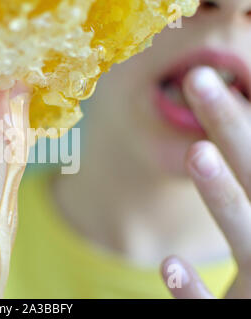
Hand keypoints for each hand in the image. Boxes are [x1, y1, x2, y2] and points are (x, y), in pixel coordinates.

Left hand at [161, 67, 250, 298]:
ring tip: (196, 151)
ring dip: (222, 193)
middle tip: (198, 78)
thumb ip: (242, 184)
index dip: (237, 121)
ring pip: (248, 236)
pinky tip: (169, 266)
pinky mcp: (243, 315)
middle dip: (231, 127)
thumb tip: (206, 144)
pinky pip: (215, 308)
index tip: (203, 77)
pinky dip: (194, 292)